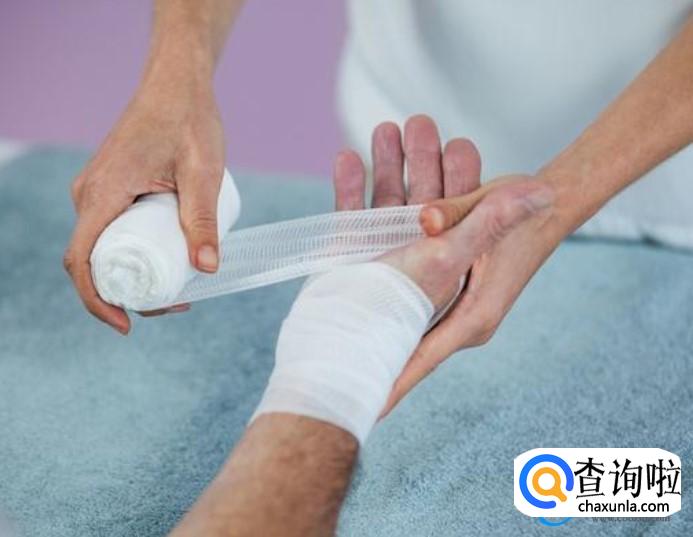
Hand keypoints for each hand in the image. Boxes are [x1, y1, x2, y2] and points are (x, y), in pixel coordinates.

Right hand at [63, 80, 224, 332]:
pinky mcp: (110, 188)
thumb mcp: (203, 173)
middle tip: (176, 304)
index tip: (127, 324)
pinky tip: (166, 263)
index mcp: (101, 193)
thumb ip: (202, 218)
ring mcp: (97, 191)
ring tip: (179, 287)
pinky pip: (111, 231)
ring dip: (133, 275)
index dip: (97, 301)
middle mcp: (89, 194)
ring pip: (104, 247)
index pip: (82, 261)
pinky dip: (132, 254)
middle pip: (94, 262)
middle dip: (128, 294)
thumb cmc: (189, 120)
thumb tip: (207, 269)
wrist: (177, 84)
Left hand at [331, 115, 557, 414]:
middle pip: (413, 358)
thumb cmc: (525, 212)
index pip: (423, 358)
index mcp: (474, 315)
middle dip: (379, 376)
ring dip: (383, 354)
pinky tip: (365, 331)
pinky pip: (419, 322)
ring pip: (414, 341)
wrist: (546, 208)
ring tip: (344, 373)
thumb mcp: (495, 206)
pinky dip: (394, 329)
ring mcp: (460, 315)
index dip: (393, 383)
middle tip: (340, 396)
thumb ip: (458, 214)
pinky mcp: (456, 303)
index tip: (366, 409)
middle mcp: (466, 323)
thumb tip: (426, 221)